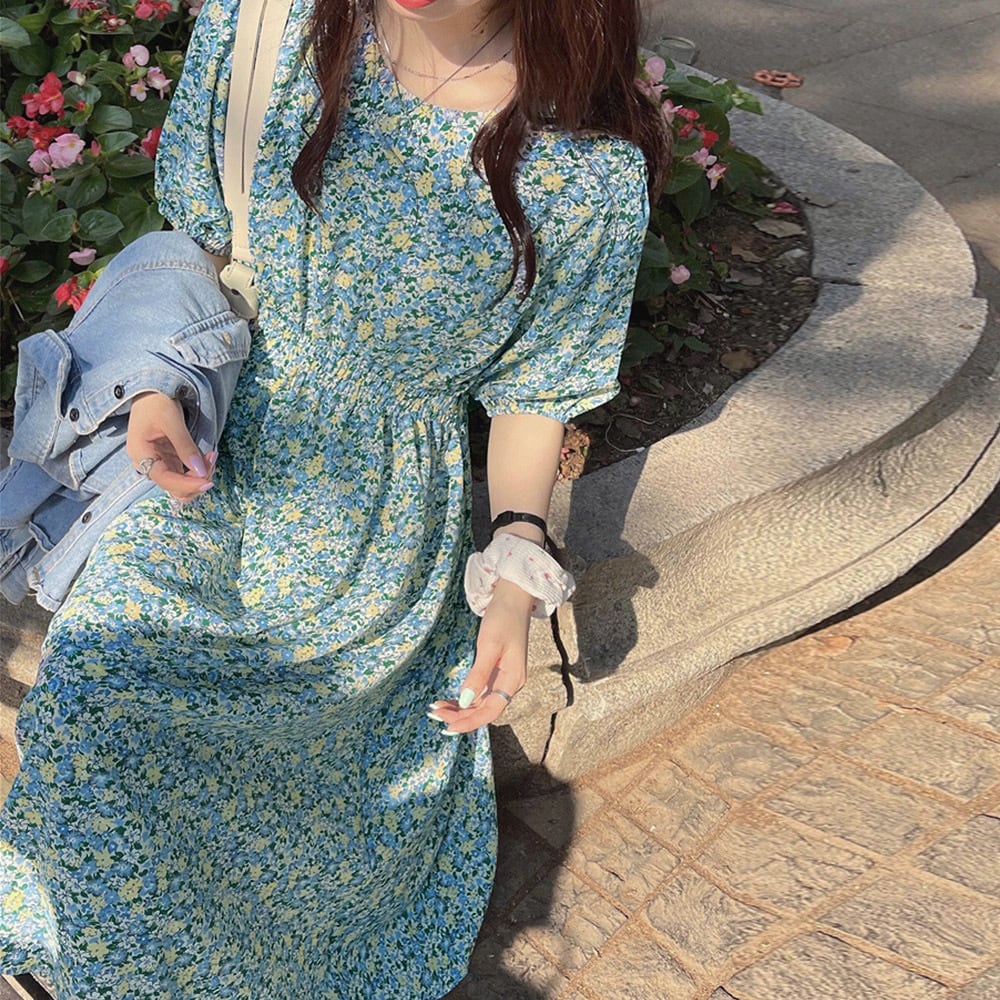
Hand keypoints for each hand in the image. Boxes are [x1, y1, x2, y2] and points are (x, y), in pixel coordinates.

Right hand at [126, 391, 215, 502]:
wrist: (152, 390)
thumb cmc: (157, 400)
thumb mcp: (172, 420)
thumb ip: (185, 446)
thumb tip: (201, 471)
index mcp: (141, 453)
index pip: (164, 479)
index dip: (187, 484)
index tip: (208, 483)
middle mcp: (148, 463)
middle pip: (173, 487)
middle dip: (196, 479)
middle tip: (213, 459)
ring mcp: (159, 462)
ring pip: (181, 483)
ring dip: (200, 476)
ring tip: (213, 456)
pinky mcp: (169, 459)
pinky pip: (185, 473)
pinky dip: (199, 469)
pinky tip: (209, 456)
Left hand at [429, 579, 534, 734]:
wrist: (513, 598)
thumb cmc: (503, 619)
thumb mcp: (489, 646)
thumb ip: (478, 674)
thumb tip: (466, 701)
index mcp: (512, 680)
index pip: (491, 712)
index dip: (470, 722)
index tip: (449, 727)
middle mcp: (510, 683)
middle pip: (485, 710)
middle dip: (460, 716)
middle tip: (435, 714)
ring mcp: (503, 678)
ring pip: (481, 703)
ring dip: (460, 708)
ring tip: (437, 709)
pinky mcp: (496, 670)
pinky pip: (480, 692)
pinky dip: (465, 698)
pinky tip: (450, 700)